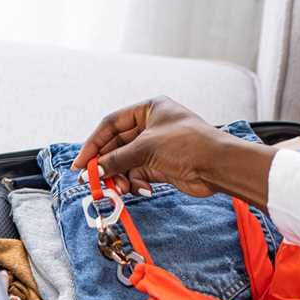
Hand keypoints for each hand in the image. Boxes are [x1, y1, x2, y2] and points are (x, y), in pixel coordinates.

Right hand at [72, 96, 274, 207]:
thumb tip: (92, 172)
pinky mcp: (160, 166)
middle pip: (116, 146)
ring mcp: (155, 147)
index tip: (81, 163)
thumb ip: (117, 159)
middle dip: (106, 165)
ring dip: (120, 177)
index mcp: (149, 109)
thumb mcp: (147, 148)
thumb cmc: (189, 144)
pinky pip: (138, 174)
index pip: (111, 124)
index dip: (93, 144)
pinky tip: (142, 190)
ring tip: (119, 189)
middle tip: (92, 182)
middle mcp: (151, 126)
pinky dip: (136, 183)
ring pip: (125, 163)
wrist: (219, 166)